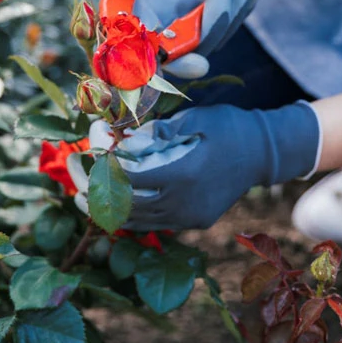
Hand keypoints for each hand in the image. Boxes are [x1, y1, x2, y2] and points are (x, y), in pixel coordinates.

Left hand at [70, 102, 320, 230]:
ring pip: (140, 221)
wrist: (264, 153)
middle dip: (100, 195)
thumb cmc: (228, 127)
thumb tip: (124, 140)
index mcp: (184, 174)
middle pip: (130, 206)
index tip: (91, 158)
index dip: (107, 170)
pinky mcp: (195, 222)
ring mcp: (191, 217)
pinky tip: (117, 204)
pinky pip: (156, 224)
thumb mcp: (194, 118)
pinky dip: (134, 215)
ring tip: (87, 198)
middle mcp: (185, 202)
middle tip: (77, 185)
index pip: (131, 179)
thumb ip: (157, 131)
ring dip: (112, 210)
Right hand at [91, 0, 264, 78]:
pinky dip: (247, 0)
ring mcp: (191, 42)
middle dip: (215, 24)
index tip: (198, 65)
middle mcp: (166, 50)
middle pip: (197, 50)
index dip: (177, 69)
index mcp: (135, 43)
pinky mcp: (211, 29)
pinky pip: (233, 21)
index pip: (156, 66)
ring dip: (235, 7)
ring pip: (220, 35)